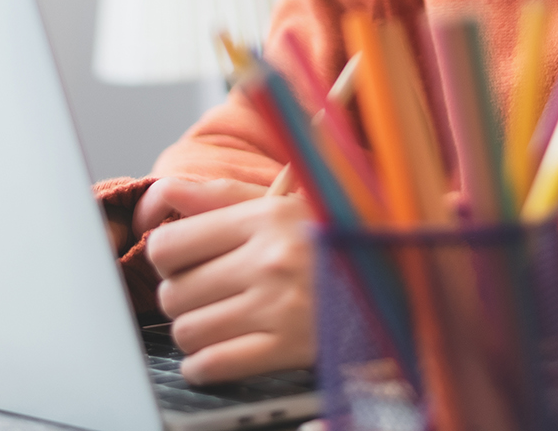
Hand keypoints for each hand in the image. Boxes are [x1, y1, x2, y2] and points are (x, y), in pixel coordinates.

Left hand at [143, 177, 315, 383]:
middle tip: (197, 294)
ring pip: (189, 331)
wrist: (394, 279)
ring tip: (209, 322)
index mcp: (264, 218)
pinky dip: (201, 366)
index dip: (164, 258)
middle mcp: (269, 261)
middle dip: (178, 297)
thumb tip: (165, 191)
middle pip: (174, 293)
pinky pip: (215, 365)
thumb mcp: (283, 204)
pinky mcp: (288, 349)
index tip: (177, 262)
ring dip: (190, 332)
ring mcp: (278, 308)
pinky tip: (210, 357)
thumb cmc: (329, 238)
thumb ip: (221, 198)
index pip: (170, 245)